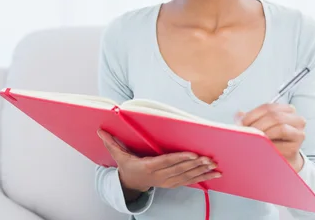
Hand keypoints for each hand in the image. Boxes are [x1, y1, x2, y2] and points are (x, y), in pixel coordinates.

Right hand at [97, 129, 221, 195]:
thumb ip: (111, 143)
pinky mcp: (174, 183)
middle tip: (209, 158)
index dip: (181, 158)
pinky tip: (215, 174)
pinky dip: (204, 177)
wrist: (131, 184)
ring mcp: (168, 181)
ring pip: (187, 176)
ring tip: (215, 166)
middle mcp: (160, 175)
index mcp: (149, 166)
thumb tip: (100, 130)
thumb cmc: (128, 166)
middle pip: (180, 169)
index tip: (193, 154)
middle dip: (196, 164)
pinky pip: (190, 181)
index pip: (167, 161)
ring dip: (202, 171)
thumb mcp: (118, 156)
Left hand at [237, 103, 305, 170]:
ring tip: (252, 139)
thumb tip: (239, 115)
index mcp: (287, 109)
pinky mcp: (296, 147)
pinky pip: (282, 145)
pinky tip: (261, 148)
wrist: (282, 158)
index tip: (240, 123)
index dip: (252, 114)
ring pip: (280, 128)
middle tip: (245, 132)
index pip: (267, 107)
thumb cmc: (271, 139)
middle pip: (274, 116)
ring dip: (263, 134)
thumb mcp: (261, 125)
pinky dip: (269, 146)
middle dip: (257, 124)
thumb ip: (249, 118)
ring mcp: (298, 133)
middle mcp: (296, 119)